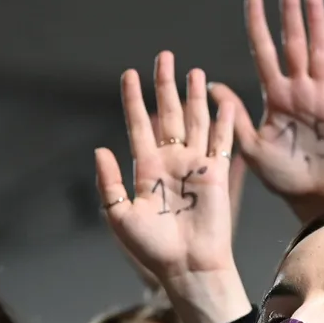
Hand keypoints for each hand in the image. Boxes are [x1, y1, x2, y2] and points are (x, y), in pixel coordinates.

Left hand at [97, 51, 237, 283]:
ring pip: (195, 121)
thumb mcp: (121, 216)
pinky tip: (224, 99)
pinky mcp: (216, 175)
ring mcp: (194, 166)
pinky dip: (223, 120)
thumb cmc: (153, 247)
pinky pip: (221, 141)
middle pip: (167, 115)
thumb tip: (99, 149)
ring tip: (193, 71)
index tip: (129, 74)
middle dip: (165, 86)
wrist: (187, 265)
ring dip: (194, 96)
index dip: (133, 100)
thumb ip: (109, 183)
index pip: (137, 126)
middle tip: (164, 56)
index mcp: (145, 170)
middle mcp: (170, 162)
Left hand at [209, 0, 323, 223]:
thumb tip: (211, 87)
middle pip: (294, 44)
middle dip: (289, 14)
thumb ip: (234, 119)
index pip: (264, 55)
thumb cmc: (279, 176)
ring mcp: (322, 98)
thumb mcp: (250, 149)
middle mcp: (298, 92)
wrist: (310, 195)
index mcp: (275, 99)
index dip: (259, 27)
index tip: (251, 0)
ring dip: (318, 25)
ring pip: (320, 53)